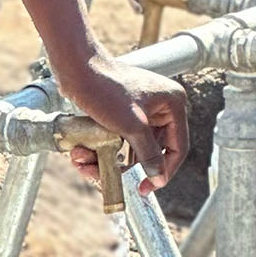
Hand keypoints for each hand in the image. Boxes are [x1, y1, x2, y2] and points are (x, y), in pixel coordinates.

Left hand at [60, 56, 188, 189]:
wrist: (77, 68)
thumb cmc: (106, 89)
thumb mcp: (132, 126)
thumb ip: (149, 153)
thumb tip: (159, 177)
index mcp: (173, 104)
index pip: (178, 146)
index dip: (163, 170)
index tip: (146, 188)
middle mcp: (161, 106)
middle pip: (152, 149)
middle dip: (128, 166)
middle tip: (112, 181)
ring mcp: (142, 109)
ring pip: (131, 146)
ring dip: (109, 160)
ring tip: (85, 164)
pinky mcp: (123, 111)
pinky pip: (119, 138)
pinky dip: (104, 149)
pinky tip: (83, 155)